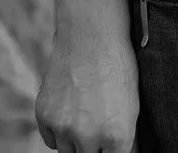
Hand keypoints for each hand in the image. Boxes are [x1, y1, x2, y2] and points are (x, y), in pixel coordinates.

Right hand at [36, 29, 140, 152]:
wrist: (91, 36)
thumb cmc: (118, 67)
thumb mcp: (132, 105)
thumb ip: (125, 138)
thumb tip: (121, 152)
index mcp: (117, 135)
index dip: (112, 152)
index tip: (109, 146)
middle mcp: (88, 136)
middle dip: (95, 149)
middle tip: (97, 133)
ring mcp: (63, 127)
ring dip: (76, 144)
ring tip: (85, 121)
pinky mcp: (44, 116)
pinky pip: (51, 140)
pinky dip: (59, 134)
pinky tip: (70, 115)